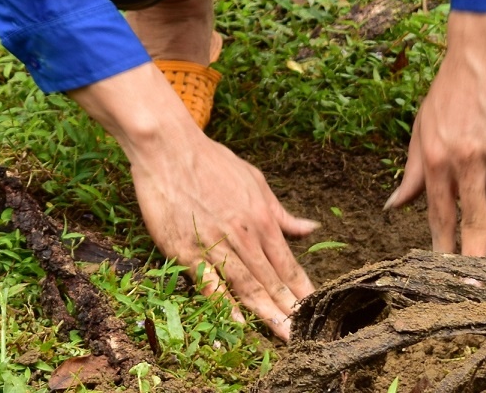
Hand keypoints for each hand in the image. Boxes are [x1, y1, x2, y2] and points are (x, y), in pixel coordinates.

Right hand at [71, 64, 317, 337]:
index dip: (302, 290)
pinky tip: (237, 323)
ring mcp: (214, 242)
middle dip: (290, 311)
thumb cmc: (212, 161)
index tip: (316, 312)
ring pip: (245, 284)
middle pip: (271, 280)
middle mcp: (243, 233)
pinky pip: (209, 282)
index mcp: (262, 217)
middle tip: (305, 336)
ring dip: (266, 313)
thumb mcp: (255, 180)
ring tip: (282, 336)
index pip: (288, 263)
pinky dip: (224, 304)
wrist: (169, 148)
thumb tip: (310, 229)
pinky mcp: (185, 248)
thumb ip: (281, 211)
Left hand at [386, 11, 485, 260]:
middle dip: (471, 261)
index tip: (441, 277)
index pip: (438, 216)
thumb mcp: (422, 129)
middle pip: (470, 223)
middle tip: (473, 293)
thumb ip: (412, 173)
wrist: (483, 48)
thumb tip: (392, 208)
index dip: (441, 249)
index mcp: (435, 159)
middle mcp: (464, 161)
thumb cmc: (449, 89)